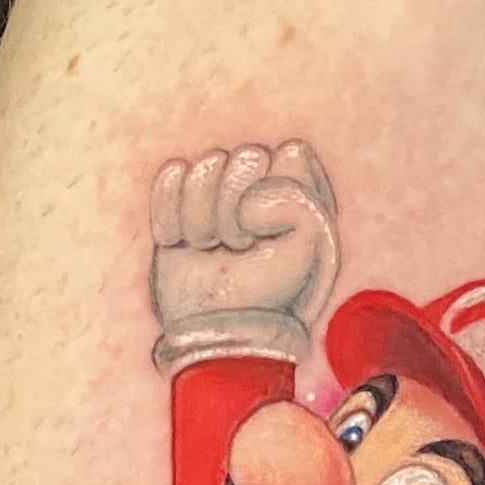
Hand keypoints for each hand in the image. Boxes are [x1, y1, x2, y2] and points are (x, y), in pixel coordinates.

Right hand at [147, 139, 339, 359]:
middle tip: (240, 247)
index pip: (290, 153)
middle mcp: (261, 180)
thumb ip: (299, 201)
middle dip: (238, 209)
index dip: (279, 196)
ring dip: (203, 217)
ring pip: (204, 165)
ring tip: (211, 249)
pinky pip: (170, 174)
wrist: (222, 331)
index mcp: (302, 185)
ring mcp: (218, 188)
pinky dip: (171, 214)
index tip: (274, 236)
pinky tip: (182, 242)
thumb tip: (246, 198)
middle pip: (245, 156)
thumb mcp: (314, 248)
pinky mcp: (179, 200)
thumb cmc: (275, 291)